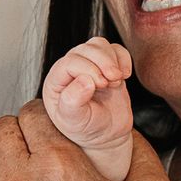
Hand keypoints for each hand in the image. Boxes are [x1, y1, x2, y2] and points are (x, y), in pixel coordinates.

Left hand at [40, 37, 133, 179]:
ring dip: (111, 60)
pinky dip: (123, 58)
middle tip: (112, 83)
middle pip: (85, 50)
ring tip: (116, 81)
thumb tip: (84, 80)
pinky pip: (115, 50)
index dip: (87, 69)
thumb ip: (73, 101)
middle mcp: (70, 70)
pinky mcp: (107, 65)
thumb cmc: (86, 129)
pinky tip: (124, 76)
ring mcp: (89, 65)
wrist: (106, 135)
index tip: (100, 85)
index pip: (69, 62)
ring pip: (98, 45)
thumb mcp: (75, 121)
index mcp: (56, 81)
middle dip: (102, 62)